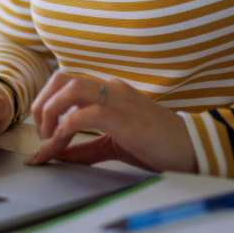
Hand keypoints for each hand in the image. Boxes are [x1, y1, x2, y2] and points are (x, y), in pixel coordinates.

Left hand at [25, 73, 196, 173]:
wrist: (191, 148)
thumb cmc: (158, 144)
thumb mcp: (113, 144)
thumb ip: (85, 148)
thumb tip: (57, 153)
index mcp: (109, 91)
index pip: (66, 84)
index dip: (47, 106)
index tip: (42, 137)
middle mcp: (111, 88)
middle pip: (62, 79)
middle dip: (42, 104)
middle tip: (41, 133)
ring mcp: (117, 99)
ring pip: (69, 88)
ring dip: (50, 112)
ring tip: (49, 137)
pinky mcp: (122, 116)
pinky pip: (85, 113)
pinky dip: (67, 126)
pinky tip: (64, 141)